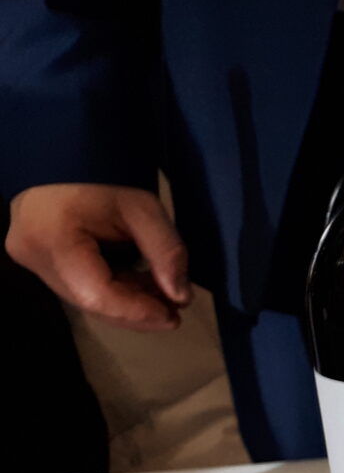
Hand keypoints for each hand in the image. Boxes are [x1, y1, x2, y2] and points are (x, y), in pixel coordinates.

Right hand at [5, 184, 191, 331]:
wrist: (68, 156)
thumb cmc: (105, 176)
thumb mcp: (144, 209)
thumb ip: (166, 252)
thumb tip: (181, 297)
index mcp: (52, 238)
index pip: (95, 294)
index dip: (136, 312)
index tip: (173, 317)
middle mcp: (33, 256)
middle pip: (89, 301)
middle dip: (136, 312)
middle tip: (174, 314)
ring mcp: (32, 260)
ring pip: (85, 298)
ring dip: (127, 304)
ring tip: (165, 301)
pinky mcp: (40, 261)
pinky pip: (80, 286)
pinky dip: (114, 291)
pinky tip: (143, 289)